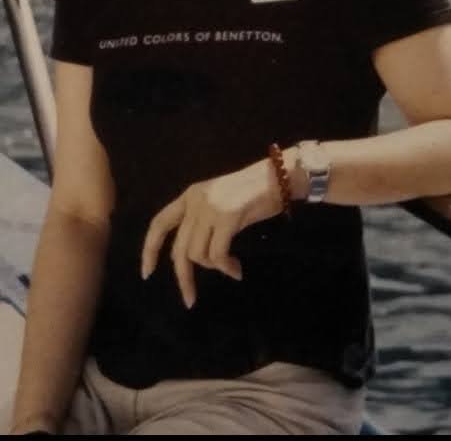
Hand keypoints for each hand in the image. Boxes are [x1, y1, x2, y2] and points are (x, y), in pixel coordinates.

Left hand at [140, 157, 283, 307]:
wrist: (279, 176)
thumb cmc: (254, 190)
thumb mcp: (220, 202)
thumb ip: (203, 222)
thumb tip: (190, 257)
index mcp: (190, 195)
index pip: (159, 224)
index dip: (150, 250)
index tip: (147, 274)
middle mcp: (195, 201)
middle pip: (179, 249)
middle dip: (183, 278)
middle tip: (190, 299)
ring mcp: (210, 208)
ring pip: (198, 254)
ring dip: (214, 268)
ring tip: (231, 269)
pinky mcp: (227, 217)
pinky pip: (218, 254)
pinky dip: (226, 267)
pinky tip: (236, 270)